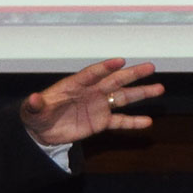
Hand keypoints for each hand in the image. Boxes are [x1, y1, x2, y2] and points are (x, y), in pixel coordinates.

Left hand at [21, 58, 162, 147]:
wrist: (43, 130)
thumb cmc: (37, 114)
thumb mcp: (33, 110)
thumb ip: (35, 104)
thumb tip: (33, 99)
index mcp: (75, 84)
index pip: (92, 73)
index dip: (105, 68)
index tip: (120, 61)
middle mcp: (91, 92)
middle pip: (115, 80)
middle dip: (132, 74)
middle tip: (150, 66)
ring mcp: (98, 106)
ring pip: (123, 97)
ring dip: (141, 93)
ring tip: (159, 89)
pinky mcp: (101, 122)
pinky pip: (120, 121)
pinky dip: (133, 122)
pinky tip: (147, 121)